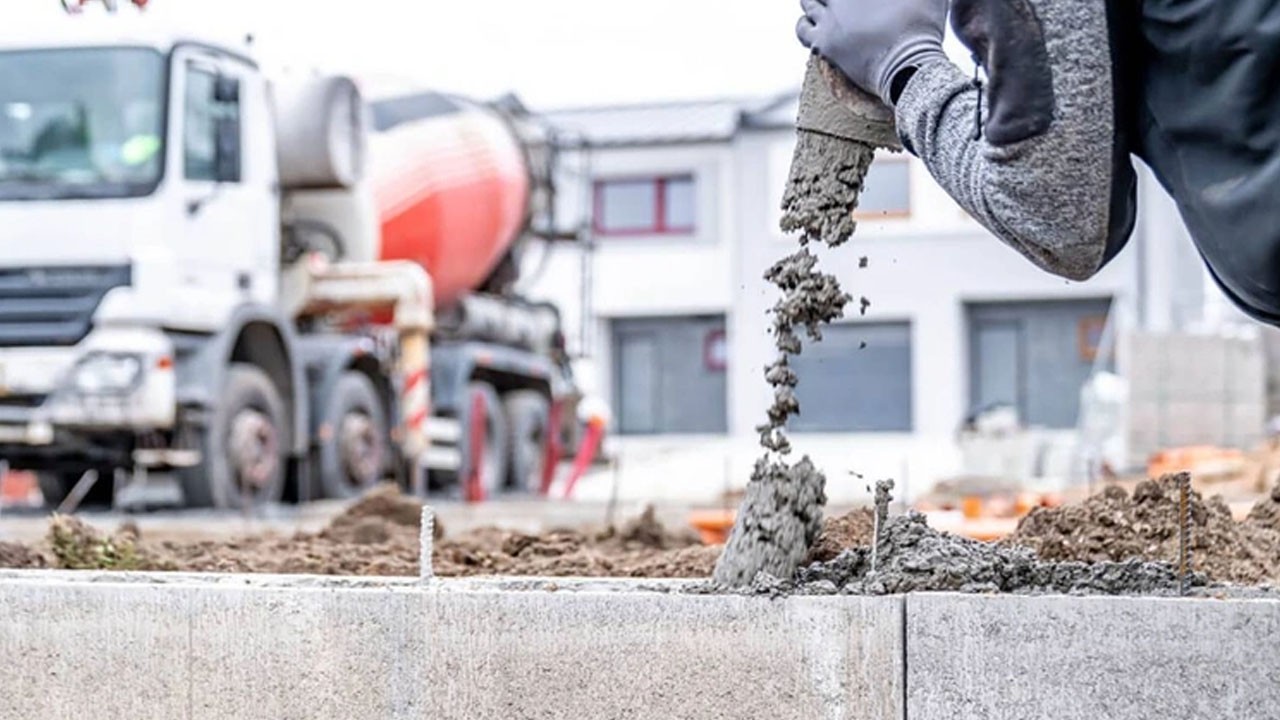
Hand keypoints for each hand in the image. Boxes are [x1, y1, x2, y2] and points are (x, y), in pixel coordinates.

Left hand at [796, 0, 948, 104]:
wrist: (909, 66)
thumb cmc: (921, 28)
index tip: (857, 3)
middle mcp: (840, 0)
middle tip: (841, 6)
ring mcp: (830, 20)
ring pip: (807, 3)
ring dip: (813, 2)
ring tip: (822, 5)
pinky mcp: (823, 44)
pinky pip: (802, 30)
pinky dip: (804, 23)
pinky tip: (812, 23)